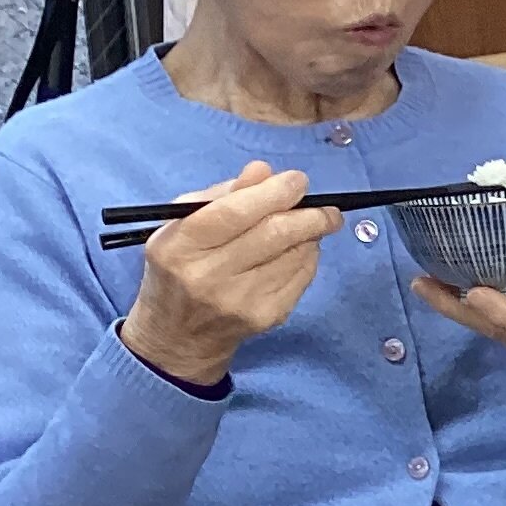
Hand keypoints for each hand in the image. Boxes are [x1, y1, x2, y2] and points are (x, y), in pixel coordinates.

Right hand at [117, 160, 341, 384]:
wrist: (180, 334)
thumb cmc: (180, 266)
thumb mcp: (183, 224)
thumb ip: (223, 195)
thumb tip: (264, 172)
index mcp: (180, 246)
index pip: (235, 212)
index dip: (273, 192)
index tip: (297, 181)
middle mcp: (208, 276)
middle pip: (273, 234)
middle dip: (309, 214)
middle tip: (325, 207)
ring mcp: (240, 301)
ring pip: (294, 255)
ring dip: (312, 235)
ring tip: (312, 226)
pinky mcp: (265, 317)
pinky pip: (302, 277)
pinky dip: (308, 257)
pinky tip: (299, 251)